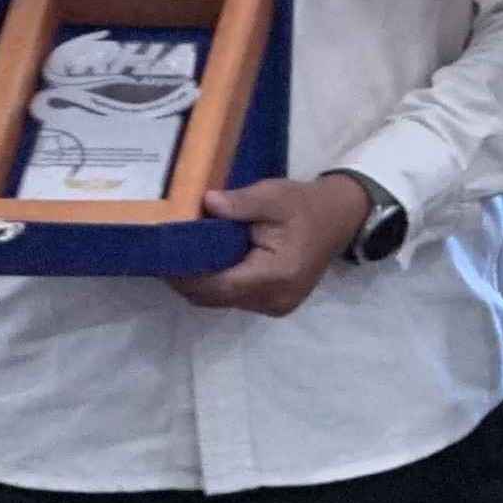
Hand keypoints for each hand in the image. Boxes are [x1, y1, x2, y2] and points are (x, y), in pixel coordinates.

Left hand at [177, 175, 371, 317]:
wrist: (339, 218)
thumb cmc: (306, 206)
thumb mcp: (275, 195)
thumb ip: (242, 202)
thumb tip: (207, 202)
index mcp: (277, 274)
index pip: (218, 285)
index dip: (186, 275)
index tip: (162, 256)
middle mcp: (275, 299)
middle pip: (214, 298)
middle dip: (187, 279)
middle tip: (163, 254)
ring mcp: (276, 306)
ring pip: (221, 301)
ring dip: (200, 283)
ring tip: (180, 257)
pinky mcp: (274, 305)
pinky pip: (234, 299)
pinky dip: (217, 285)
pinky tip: (206, 264)